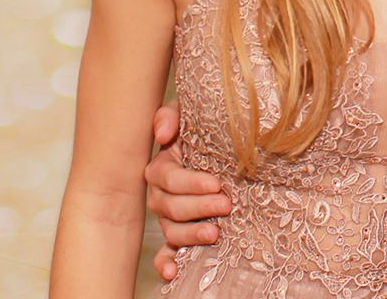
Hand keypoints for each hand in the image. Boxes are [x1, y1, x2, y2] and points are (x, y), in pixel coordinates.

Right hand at [145, 102, 233, 281]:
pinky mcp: (178, 236)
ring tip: (214, 233)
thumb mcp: (187, 114)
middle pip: (171, 207)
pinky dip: (166, 264)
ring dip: (190, 235)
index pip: (168, 178)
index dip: (191, 182)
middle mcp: (160, 195)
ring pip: (171, 231)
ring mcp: (168, 218)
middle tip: (226, 204)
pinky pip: (165, 253)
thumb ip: (170, 116)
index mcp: (161, 168)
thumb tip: (163, 134)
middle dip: (198, 207)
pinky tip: (173, 272)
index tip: (217, 183)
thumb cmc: (202, 130)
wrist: (221, 150)